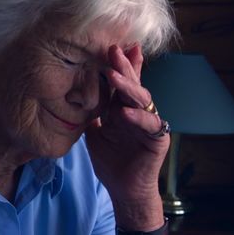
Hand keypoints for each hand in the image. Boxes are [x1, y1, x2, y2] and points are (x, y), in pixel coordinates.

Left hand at [85, 44, 168, 229]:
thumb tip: (75, 89)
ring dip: (128, 87)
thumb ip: (93, 111)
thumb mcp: (95, 130)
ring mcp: (150, 123)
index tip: (110, 45)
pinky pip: (149, 125)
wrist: (124, 189)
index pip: (122, 81)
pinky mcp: (158, 139)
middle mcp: (139, 111)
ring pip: (142, 99)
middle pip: (133, 84)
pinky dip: (136, 118)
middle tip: (113, 50)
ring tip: (113, 75)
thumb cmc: (110, 160)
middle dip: (124, 66)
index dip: (119, 64)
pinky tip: (124, 112)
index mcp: (123, 106)